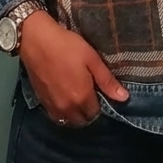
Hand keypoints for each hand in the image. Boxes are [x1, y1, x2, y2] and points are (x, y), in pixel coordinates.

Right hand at [18, 11, 128, 125]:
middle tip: (89, 93)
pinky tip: (63, 97)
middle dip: (87, 111)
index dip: (99, 103)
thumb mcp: (92, 59)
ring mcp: (52, 106)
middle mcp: (67, 108)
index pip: (95, 113)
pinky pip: (55, 115)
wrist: (38, 42)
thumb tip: (125, 98)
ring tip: (77, 96)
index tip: (99, 91)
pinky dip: (62, 112)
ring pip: (67, 120)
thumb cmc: (68, 47)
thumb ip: (107, 81)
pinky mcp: (41, 102)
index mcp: (82, 98)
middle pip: (81, 120)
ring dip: (74, 114)